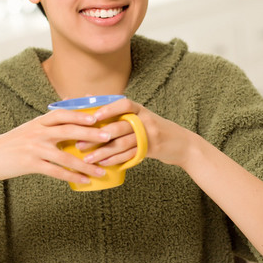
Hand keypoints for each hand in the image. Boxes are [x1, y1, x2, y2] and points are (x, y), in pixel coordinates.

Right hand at [0, 109, 114, 185]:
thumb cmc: (12, 143)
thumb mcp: (29, 127)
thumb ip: (49, 120)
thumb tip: (70, 105)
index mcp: (38, 122)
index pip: (62, 114)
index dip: (80, 114)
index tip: (98, 116)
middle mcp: (37, 132)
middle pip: (68, 130)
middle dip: (90, 133)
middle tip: (108, 136)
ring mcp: (33, 148)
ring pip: (65, 155)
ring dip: (85, 163)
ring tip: (101, 169)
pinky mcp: (30, 164)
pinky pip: (55, 171)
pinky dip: (71, 176)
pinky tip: (83, 181)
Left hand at [78, 98, 199, 167]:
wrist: (183, 144)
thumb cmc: (154, 129)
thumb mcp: (141, 117)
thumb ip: (119, 112)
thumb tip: (87, 98)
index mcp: (140, 110)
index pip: (124, 104)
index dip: (109, 109)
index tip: (93, 116)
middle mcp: (146, 120)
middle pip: (120, 127)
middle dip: (98, 136)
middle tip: (80, 144)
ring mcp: (150, 135)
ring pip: (123, 144)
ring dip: (103, 152)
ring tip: (88, 159)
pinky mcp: (152, 149)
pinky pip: (131, 155)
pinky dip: (116, 160)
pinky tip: (103, 164)